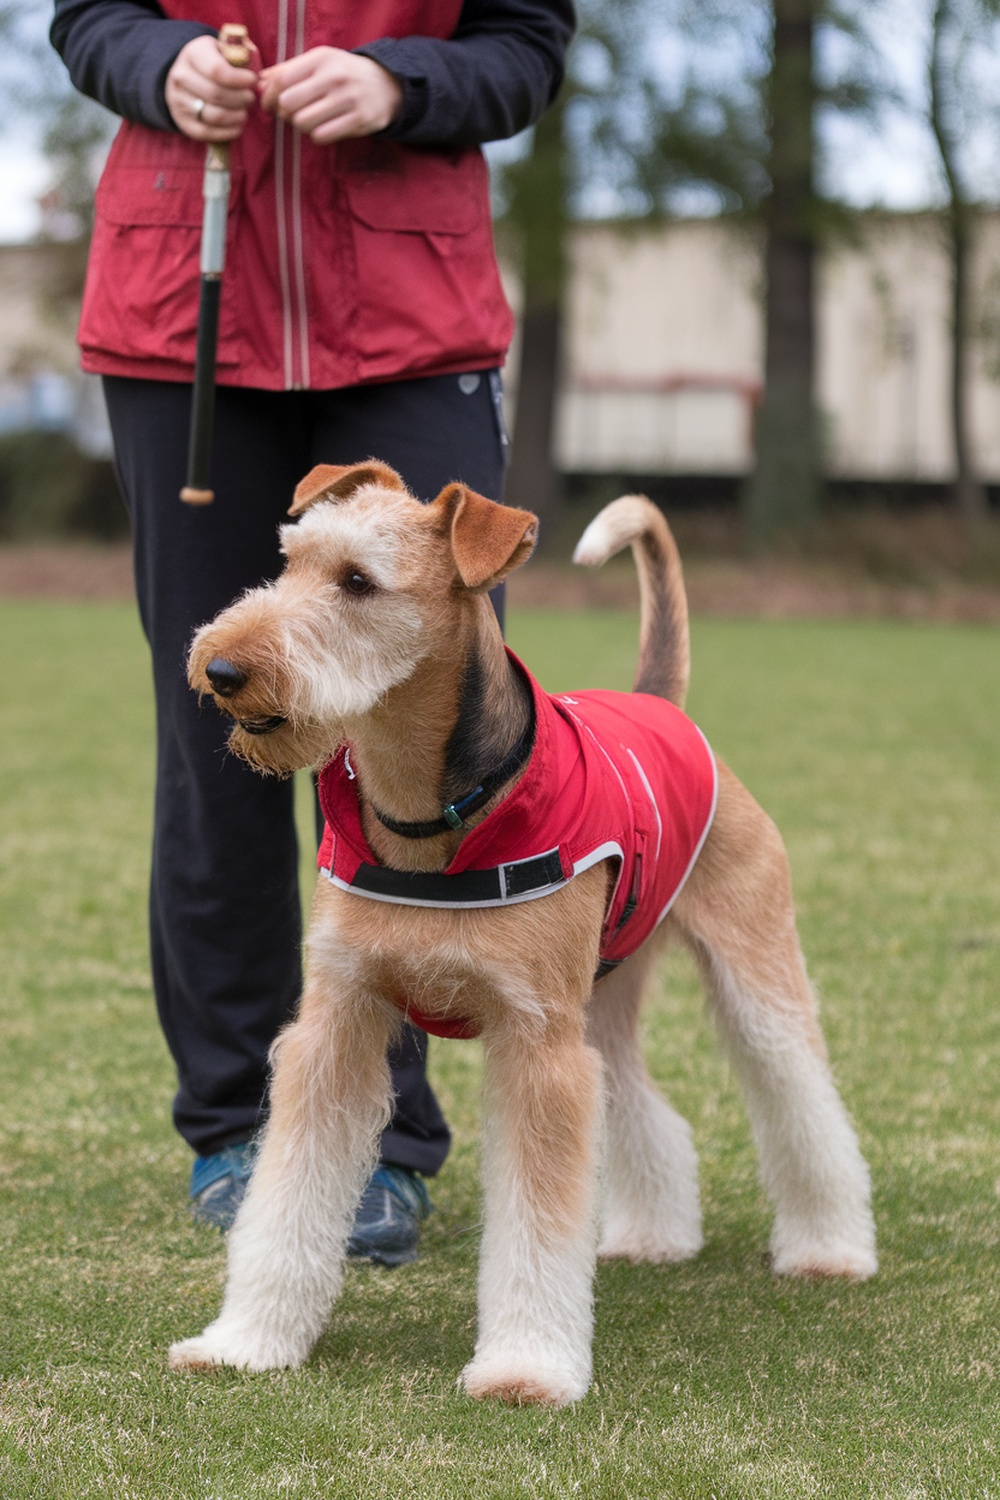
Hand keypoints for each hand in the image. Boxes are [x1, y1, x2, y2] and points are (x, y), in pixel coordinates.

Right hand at [166, 35, 258, 141]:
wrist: (185, 77)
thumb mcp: (223, 48)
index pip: (217, 70)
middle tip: (250, 98)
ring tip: (244, 112)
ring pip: (214, 116)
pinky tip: (237, 125)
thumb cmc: (213, 62)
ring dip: (236, 117)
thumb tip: (254, 63)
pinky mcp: (183, 122)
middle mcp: (180, 76)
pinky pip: (208, 133)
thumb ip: (239, 52)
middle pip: (217, 95)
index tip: (253, 80)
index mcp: (193, 54)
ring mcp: (179, 101)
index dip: (239, 79)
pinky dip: (228, 132)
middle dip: (241, 99)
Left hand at [258, 48, 402, 143]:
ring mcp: (348, 100)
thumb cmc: (344, 74)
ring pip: (303, 123)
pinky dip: (316, 135)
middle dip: (283, 113)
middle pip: (289, 104)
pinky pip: (321, 136)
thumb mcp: (319, 62)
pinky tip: (322, 128)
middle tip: (289, 114)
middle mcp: (335, 77)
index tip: (268, 103)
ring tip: (308, 119)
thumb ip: (288, 70)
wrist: (387, 85)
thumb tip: (259, 84)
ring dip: (300, 125)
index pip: (282, 79)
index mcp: (322, 59)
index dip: (269, 95)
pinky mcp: (359, 121)